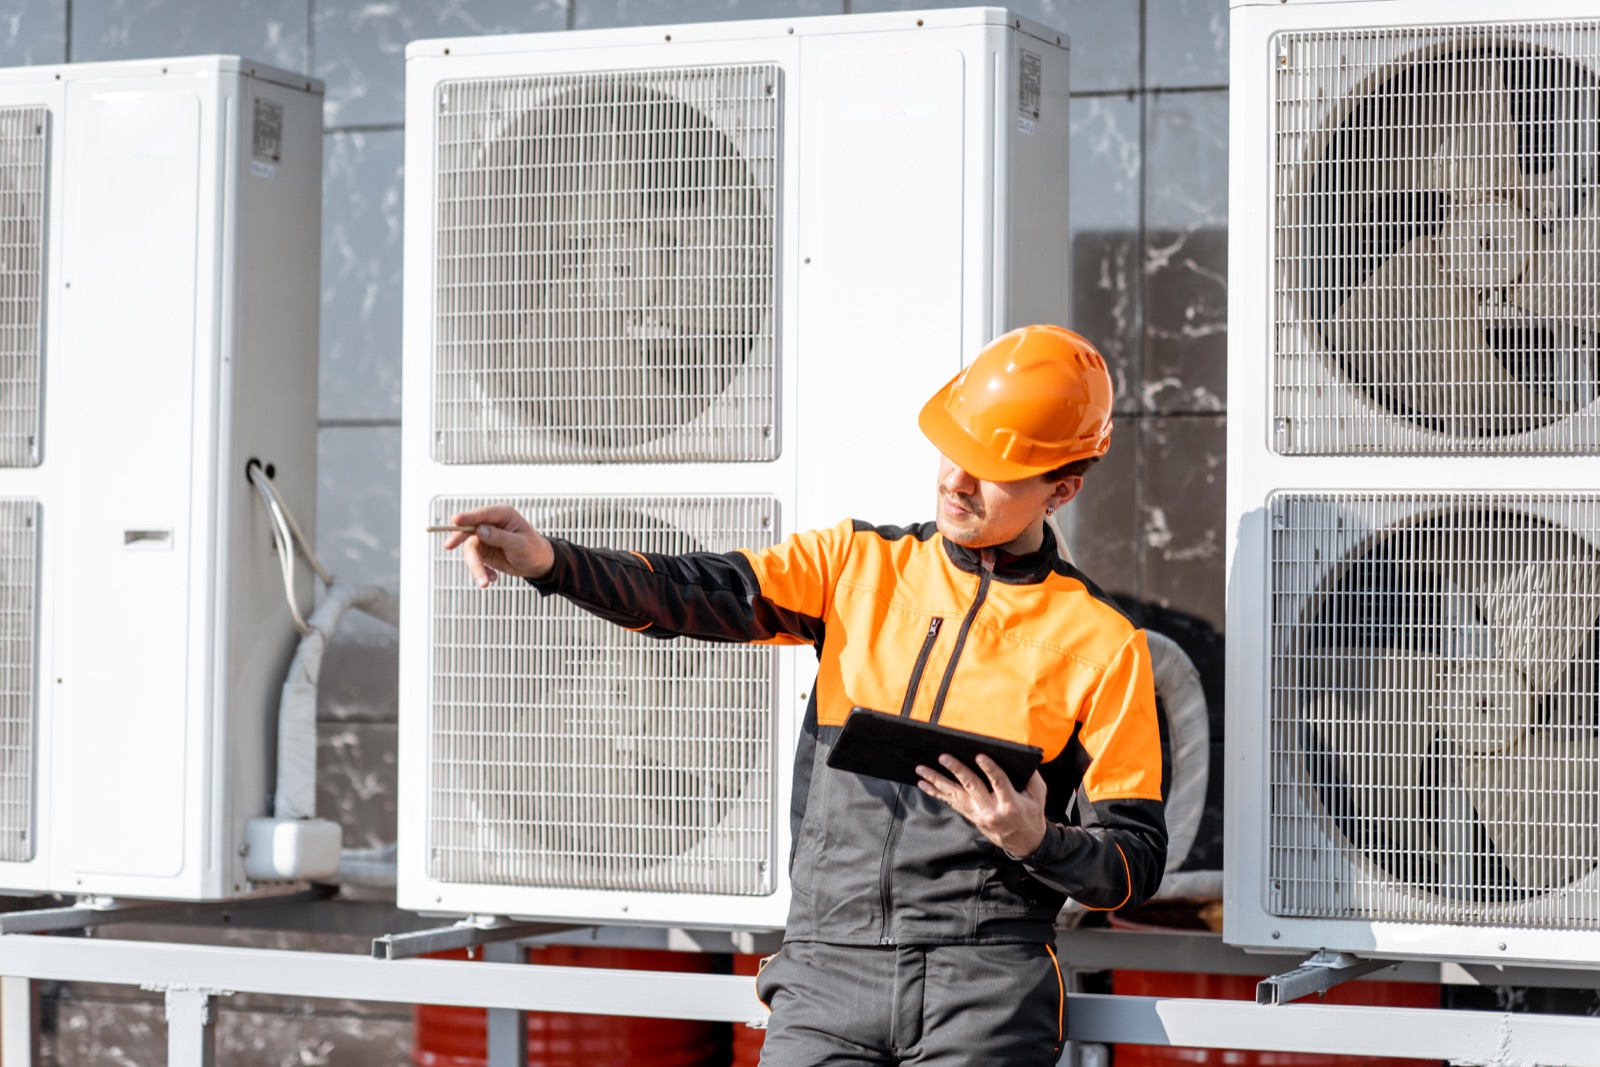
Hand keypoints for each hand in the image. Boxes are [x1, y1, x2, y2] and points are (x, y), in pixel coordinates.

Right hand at [442, 504, 555, 586]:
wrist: (537, 564)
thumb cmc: (533, 549)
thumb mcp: (519, 544)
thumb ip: (500, 537)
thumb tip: (480, 530)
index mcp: (502, 514)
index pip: (482, 514)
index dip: (467, 517)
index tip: (455, 520)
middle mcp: (491, 524)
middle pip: (470, 531)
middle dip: (460, 540)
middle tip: (448, 546)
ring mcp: (485, 537)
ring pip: (470, 549)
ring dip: (475, 567)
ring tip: (485, 583)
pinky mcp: (482, 550)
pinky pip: (474, 560)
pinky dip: (480, 571)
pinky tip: (492, 578)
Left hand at [916, 754, 1047, 856]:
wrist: (1024, 842)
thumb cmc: (1031, 813)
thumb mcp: (1038, 795)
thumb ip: (1031, 777)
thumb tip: (1020, 756)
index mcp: (1011, 804)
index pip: (999, 783)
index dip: (990, 769)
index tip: (979, 756)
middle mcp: (992, 811)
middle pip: (972, 787)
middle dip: (957, 771)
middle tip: (944, 757)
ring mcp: (979, 815)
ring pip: (955, 795)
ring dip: (937, 781)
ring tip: (922, 769)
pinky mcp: (971, 816)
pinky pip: (951, 803)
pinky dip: (936, 793)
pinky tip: (924, 784)